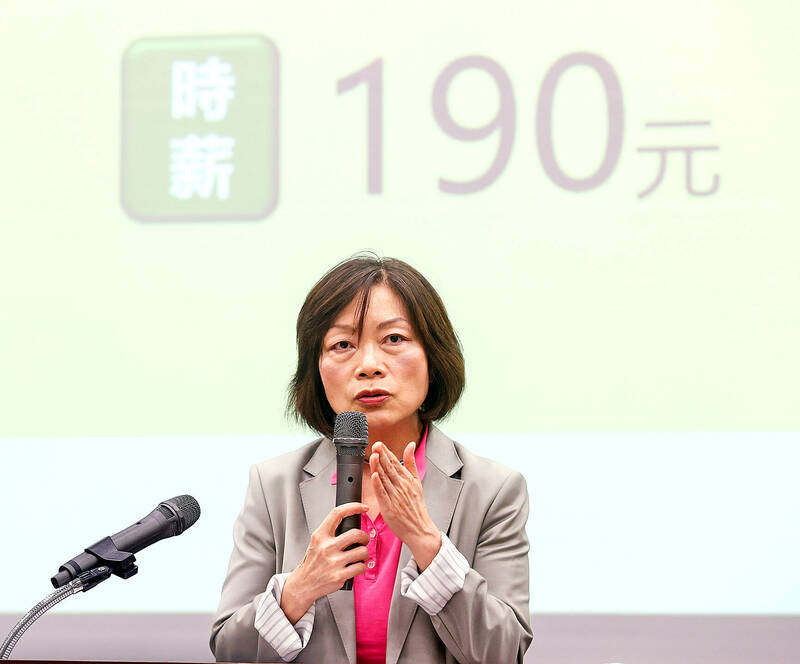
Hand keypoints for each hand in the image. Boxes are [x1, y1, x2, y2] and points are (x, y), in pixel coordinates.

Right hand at [282, 502, 369, 621]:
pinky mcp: (339, 576)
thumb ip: (330, 533)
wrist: (303, 584)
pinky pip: (361, 567)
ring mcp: (334, 562)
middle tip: (363, 541)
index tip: (363, 507)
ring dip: (365, 553)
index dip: (353, 507)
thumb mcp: (316, 542)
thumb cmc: (312, 563)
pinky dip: (362, 567)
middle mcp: (326, 547)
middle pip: (356, 533)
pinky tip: (356, 567)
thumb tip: (352, 523)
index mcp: (320, 536)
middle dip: (364, 537)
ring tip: (360, 556)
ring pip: (362, 551)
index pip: (337, 514)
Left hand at [369, 442, 440, 565]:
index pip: (395, 463)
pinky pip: (382, 494)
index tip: (380, 444)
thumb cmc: (417, 507)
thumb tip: (410, 445)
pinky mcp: (389, 507)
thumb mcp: (417, 481)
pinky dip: (378, 484)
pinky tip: (374, 476)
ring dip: (379, 467)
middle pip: (390, 468)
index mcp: (408, 479)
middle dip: (382, 456)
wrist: (419, 528)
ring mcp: (395, 496)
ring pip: (385, 479)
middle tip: (376, 445)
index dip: (387, 452)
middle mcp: (402, 486)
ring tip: (374, 456)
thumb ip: (411, 462)